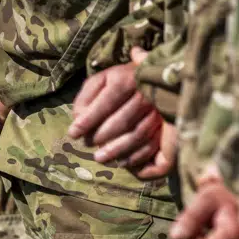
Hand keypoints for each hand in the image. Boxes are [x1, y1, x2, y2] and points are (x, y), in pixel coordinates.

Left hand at [68, 50, 175, 178]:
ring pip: (137, 135)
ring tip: (99, 158)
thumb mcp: (100, 80)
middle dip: (100, 136)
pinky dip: (134, 156)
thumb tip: (78, 118)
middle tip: (87, 144)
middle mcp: (145, 94)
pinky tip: (120, 161)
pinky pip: (151, 144)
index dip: (88, 120)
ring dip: (116, 150)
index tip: (73, 133)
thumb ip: (86, 96)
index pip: (105, 103)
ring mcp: (157, 110)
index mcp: (126, 79)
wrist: (151, 77)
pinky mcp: (165, 124)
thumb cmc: (119, 81)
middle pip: (122, 121)